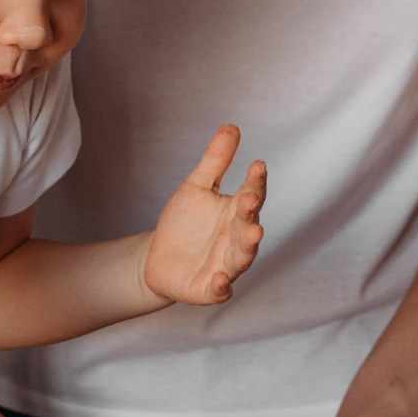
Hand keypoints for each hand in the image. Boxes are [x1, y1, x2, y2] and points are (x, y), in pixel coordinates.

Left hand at [142, 125, 266, 307]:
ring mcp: (226, 265)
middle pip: (249, 225)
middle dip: (250, 213)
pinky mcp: (210, 288)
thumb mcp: (196, 187)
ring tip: (254, 233)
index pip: (251, 194)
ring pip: (242, 257)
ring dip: (248, 246)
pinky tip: (220, 279)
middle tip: (250, 200)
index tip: (257, 164)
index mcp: (237, 212)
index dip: (256, 181)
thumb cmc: (185, 222)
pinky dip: (222, 286)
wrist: (160, 259)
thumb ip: (215, 161)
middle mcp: (237, 238)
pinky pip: (220, 289)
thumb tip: (232, 126)